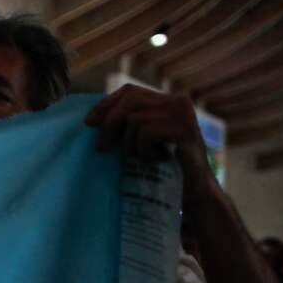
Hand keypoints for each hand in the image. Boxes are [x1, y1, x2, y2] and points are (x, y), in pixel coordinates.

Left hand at [85, 84, 216, 208]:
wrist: (194, 191)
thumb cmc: (164, 168)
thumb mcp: (142, 140)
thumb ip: (127, 124)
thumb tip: (92, 119)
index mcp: (167, 101)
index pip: (130, 91)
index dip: (107, 104)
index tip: (89, 122)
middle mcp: (177, 102)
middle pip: (130, 100)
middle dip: (110, 123)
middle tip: (100, 147)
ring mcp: (183, 115)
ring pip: (135, 119)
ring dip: (130, 143)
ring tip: (140, 158)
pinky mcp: (185, 131)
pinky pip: (146, 133)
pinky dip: (143, 150)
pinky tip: (154, 160)